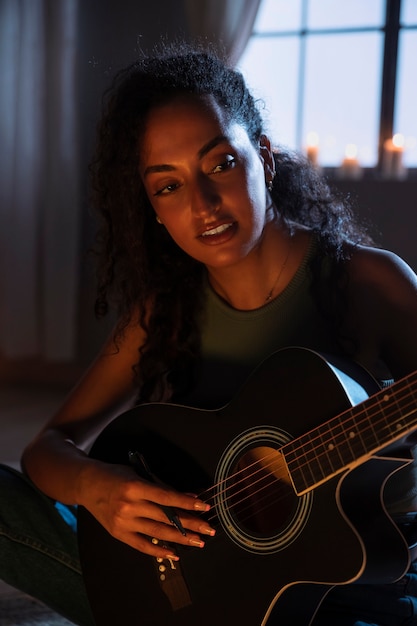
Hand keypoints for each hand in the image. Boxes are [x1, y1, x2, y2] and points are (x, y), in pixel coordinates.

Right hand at [80, 461, 214, 558]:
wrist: (87, 485)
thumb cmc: (115, 475)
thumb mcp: (139, 475)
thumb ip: (162, 488)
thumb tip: (188, 498)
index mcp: (136, 487)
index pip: (168, 498)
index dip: (187, 504)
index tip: (205, 508)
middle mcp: (129, 506)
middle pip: (166, 518)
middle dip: (190, 524)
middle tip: (209, 529)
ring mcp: (123, 522)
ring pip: (158, 533)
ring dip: (181, 539)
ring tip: (198, 542)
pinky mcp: (118, 534)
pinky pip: (142, 546)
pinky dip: (159, 551)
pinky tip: (174, 554)